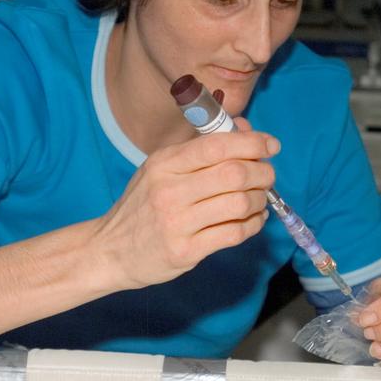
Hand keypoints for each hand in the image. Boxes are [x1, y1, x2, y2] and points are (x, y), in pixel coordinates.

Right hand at [93, 119, 277, 289]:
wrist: (110, 250)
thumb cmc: (143, 206)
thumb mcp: (161, 169)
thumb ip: (201, 149)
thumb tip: (245, 128)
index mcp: (164, 163)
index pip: (217, 145)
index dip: (252, 142)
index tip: (270, 145)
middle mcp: (169, 191)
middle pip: (235, 174)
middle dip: (263, 172)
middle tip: (267, 176)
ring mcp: (177, 223)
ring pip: (240, 204)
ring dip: (260, 200)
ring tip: (259, 199)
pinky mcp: (185, 252)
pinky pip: (234, 234)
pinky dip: (253, 224)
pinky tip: (252, 220)